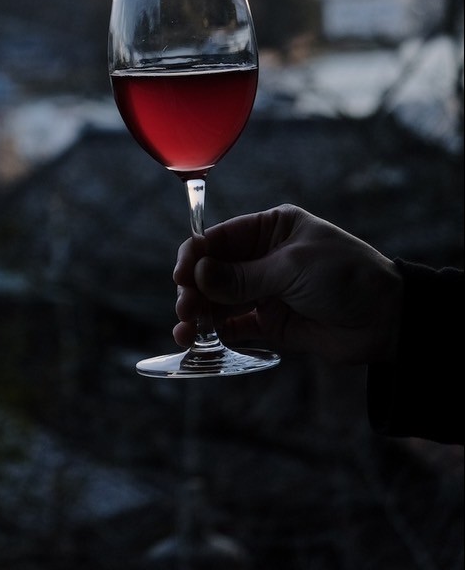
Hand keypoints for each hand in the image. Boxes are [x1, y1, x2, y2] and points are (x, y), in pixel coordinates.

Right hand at [173, 204, 402, 364]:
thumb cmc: (346, 277)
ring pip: (219, 299)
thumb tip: (198, 273)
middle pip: (214, 270)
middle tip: (185, 307)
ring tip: (186, 329)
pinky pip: (235, 325)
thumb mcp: (293, 268)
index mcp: (271, 229)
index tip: (181, 274)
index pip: (221, 237)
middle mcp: (263, 257)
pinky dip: (216, 331)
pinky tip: (199, 340)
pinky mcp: (271, 323)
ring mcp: (266, 291)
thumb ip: (244, 275)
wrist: (387, 321)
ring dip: (199, 312)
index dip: (196, 254)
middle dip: (194, 288)